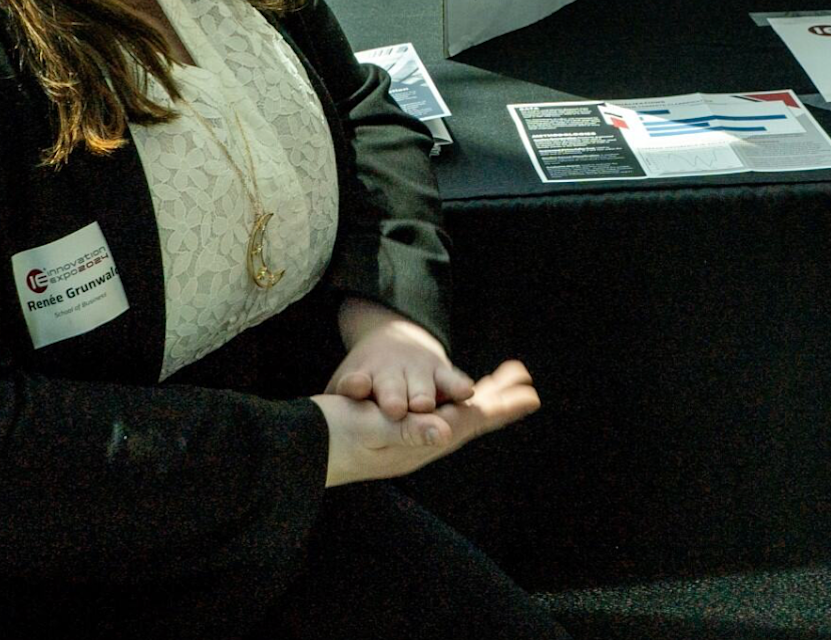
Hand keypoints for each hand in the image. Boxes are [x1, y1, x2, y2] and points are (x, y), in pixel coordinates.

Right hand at [309, 359, 540, 486]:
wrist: (299, 450)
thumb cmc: (332, 436)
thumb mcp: (369, 430)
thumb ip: (408, 432)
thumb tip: (446, 433)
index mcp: (420, 442)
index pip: (470, 423)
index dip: (500, 408)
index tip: (531, 396)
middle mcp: (420, 443)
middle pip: (469, 418)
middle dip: (499, 400)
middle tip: (528, 384)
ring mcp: (408, 439)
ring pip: (455, 414)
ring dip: (481, 397)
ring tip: (504, 380)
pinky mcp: (394, 431)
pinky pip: (436, 412)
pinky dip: (453, 397)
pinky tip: (457, 396)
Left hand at [328, 297, 473, 419]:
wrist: (394, 337)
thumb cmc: (365, 376)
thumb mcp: (346, 387)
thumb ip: (335, 407)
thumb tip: (307, 436)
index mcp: (362, 377)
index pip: (355, 381)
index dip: (355, 384)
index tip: (355, 386)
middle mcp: (390, 373)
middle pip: (391, 387)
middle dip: (392, 397)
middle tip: (394, 409)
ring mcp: (416, 370)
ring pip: (421, 385)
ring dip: (422, 394)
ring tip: (423, 405)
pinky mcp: (442, 371)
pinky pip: (451, 379)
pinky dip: (457, 385)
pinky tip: (466, 393)